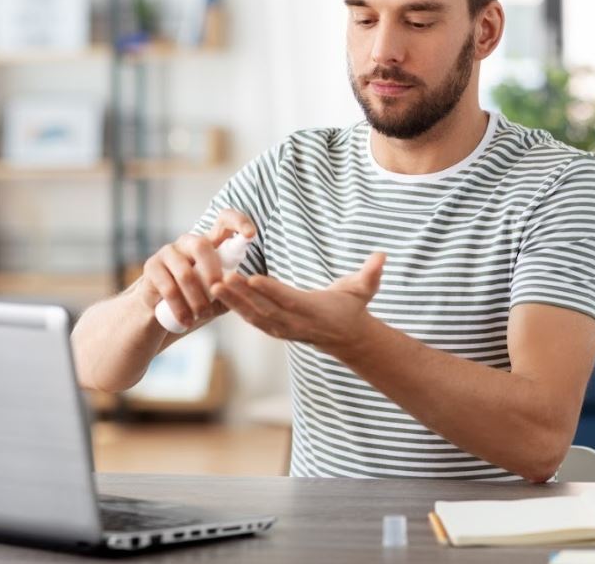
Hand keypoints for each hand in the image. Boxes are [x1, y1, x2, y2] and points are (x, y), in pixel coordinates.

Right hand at [132, 209, 256, 330]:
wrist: (160, 314)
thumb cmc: (196, 299)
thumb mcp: (219, 294)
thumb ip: (233, 287)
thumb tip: (249, 286)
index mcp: (209, 243)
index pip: (224, 221)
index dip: (238, 221)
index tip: (250, 235)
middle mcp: (188, 242)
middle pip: (201, 246)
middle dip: (212, 272)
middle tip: (217, 293)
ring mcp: (167, 252)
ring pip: (185, 273)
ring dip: (197, 299)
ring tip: (203, 315)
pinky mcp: (151, 267)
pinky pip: (168, 288)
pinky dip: (181, 308)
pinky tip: (187, 321)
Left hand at [210, 252, 386, 355]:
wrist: (348, 338)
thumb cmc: (352, 308)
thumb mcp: (364, 290)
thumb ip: (371, 273)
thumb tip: (382, 256)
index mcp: (313, 310)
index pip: (288, 300)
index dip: (270, 290)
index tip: (252, 278)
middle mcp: (295, 323)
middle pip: (264, 309)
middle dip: (241, 296)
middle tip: (220, 279)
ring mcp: (283, 329)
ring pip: (253, 317)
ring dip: (231, 303)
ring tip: (212, 286)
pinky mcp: (275, 330)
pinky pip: (252, 320)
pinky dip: (234, 309)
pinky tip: (219, 296)